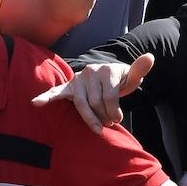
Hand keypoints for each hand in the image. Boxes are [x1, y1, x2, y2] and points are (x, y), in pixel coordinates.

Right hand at [31, 54, 152, 133]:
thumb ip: (139, 69)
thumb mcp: (131, 77)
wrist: (106, 75)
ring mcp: (78, 78)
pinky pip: (57, 92)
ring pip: (81, 103)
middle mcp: (90, 71)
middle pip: (95, 102)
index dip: (114, 111)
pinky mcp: (69, 86)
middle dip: (103, 116)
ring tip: (97, 128)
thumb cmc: (120, 80)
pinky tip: (36, 103)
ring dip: (89, 117)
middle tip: (109, 124)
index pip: (108, 96)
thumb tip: (150, 57)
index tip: (118, 120)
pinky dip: (46, 97)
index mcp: (106, 69)